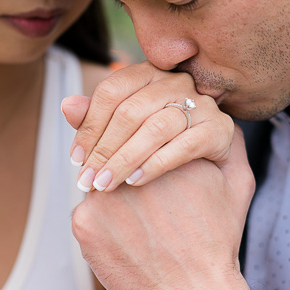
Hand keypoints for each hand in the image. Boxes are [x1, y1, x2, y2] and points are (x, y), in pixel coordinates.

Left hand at [64, 61, 234, 192]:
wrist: (200, 213)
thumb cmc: (158, 168)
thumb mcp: (127, 141)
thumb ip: (101, 122)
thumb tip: (68, 106)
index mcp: (150, 75)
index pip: (112, 91)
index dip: (90, 125)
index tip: (76, 159)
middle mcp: (177, 82)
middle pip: (131, 110)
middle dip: (104, 148)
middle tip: (88, 180)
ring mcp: (203, 104)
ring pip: (155, 126)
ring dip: (125, 158)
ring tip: (106, 185)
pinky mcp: (222, 130)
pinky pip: (184, 144)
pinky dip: (156, 163)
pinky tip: (136, 181)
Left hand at [71, 126, 255, 289]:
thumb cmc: (216, 238)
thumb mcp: (234, 181)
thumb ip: (223, 137)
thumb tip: (195, 107)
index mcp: (170, 147)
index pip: (139, 127)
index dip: (142, 146)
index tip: (153, 173)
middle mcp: (133, 162)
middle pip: (114, 149)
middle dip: (121, 166)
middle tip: (147, 206)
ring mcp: (105, 192)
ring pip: (97, 178)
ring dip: (112, 197)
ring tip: (139, 227)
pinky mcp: (85, 220)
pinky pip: (86, 212)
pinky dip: (101, 225)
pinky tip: (126, 243)